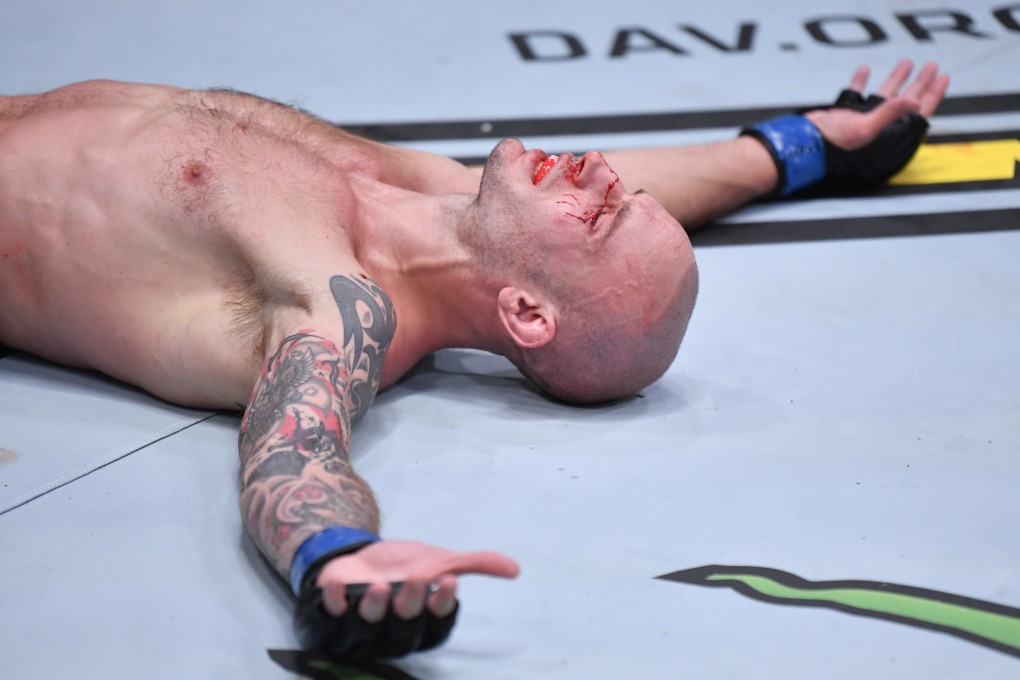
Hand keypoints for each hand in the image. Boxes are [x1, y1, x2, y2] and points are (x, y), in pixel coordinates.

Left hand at [317, 540, 519, 621]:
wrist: (360, 557)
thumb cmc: (403, 566)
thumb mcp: (439, 560)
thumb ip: (475, 563)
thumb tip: (516, 569)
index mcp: (422, 616)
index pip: (436, 621)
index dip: (442, 604)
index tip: (448, 580)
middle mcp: (394, 625)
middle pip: (405, 625)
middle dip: (411, 602)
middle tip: (416, 578)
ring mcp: (362, 621)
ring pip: (369, 624)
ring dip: (374, 607)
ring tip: (377, 586)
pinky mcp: (334, 613)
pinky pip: (331, 615)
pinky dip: (334, 600)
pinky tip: (338, 587)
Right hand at [805, 59, 949, 150]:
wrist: (803, 146)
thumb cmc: (832, 147)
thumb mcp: (865, 129)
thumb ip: (890, 113)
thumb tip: (914, 102)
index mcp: (888, 136)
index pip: (918, 113)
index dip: (933, 95)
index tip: (942, 78)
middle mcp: (878, 128)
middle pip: (905, 102)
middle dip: (919, 83)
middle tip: (931, 67)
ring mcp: (861, 121)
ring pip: (884, 96)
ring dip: (896, 78)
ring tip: (907, 63)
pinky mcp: (844, 115)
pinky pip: (855, 94)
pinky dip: (860, 81)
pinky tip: (865, 70)